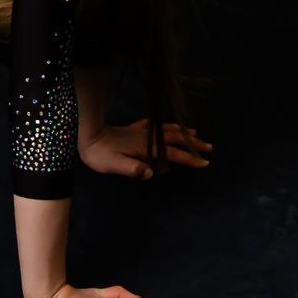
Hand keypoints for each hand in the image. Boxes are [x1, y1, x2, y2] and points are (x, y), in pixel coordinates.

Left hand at [79, 119, 212, 179]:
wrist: (88, 136)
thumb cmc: (100, 155)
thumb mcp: (114, 166)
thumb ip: (132, 168)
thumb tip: (150, 173)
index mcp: (145, 147)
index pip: (172, 154)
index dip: (189, 158)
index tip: (204, 162)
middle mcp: (147, 137)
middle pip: (175, 139)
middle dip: (193, 143)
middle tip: (209, 148)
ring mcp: (142, 131)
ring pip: (168, 130)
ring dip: (184, 133)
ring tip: (197, 135)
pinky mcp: (135, 128)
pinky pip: (156, 125)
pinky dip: (167, 125)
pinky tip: (170, 125)